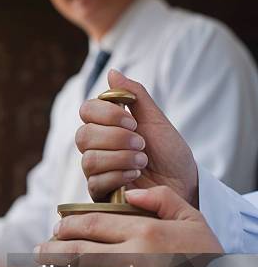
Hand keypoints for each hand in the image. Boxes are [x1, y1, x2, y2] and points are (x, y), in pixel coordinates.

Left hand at [35, 187, 222, 266]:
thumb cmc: (207, 258)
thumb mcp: (192, 219)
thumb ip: (161, 199)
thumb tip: (130, 192)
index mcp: (144, 231)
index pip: (92, 224)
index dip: (68, 226)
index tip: (57, 228)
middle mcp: (131, 257)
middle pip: (77, 251)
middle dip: (52, 249)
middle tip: (38, 249)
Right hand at [76, 69, 197, 205]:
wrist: (184, 184)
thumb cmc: (170, 153)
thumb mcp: (156, 120)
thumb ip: (134, 95)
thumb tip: (112, 72)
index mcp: (106, 126)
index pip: (86, 111)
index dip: (106, 114)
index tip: (133, 121)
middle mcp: (97, 147)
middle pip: (83, 136)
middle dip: (116, 138)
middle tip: (141, 143)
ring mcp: (97, 171)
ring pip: (89, 160)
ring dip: (120, 158)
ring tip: (142, 161)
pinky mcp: (101, 194)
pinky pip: (95, 182)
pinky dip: (118, 175)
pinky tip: (135, 176)